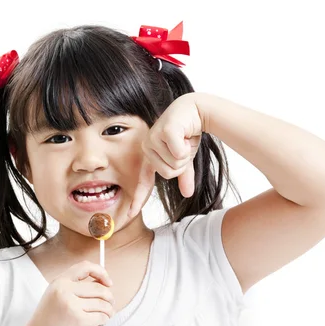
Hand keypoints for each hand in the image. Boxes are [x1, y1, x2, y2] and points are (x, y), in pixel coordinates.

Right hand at [23, 261, 114, 325]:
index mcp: (59, 282)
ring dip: (109, 310)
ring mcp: (72, 306)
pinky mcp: (79, 321)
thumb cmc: (48, 319)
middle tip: (110, 303)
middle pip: (98, 288)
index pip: (85, 267)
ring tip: (107, 314)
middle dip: (109, 297)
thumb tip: (101, 283)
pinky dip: (104, 320)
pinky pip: (101, 317)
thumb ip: (73, 286)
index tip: (108, 282)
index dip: (101, 272)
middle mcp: (65, 291)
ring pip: (102, 303)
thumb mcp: (55, 294)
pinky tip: (100, 322)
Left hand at [128, 94, 202, 217]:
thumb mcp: (185, 158)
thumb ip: (184, 176)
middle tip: (184, 147)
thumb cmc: (187, 133)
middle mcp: (147, 148)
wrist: (195, 110)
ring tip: (184, 139)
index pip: (143, 182)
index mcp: (150, 157)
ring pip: (174, 164)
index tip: (129, 215)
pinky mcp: (163, 131)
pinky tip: (186, 133)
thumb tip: (187, 194)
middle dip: (182, 164)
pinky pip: (177, 152)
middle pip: (168, 174)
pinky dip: (187, 145)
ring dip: (185, 154)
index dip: (137, 199)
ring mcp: (153, 138)